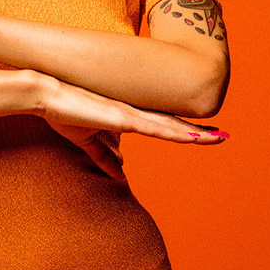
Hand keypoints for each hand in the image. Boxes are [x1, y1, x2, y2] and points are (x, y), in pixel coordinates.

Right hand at [38, 74, 228, 180]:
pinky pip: (155, 128)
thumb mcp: (86, 141)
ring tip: (219, 138)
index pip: (163, 125)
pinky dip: (176, 133)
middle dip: (198, 132)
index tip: (205, 135)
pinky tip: (193, 137)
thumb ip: (104, 156)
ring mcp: (130, 113)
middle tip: (223, 136)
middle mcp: (134, 113)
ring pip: (170, 125)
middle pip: (173, 124)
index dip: (183, 131)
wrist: (46, 94)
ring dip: (195, 133)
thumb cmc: (63, 112)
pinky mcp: (122, 117)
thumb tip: (120, 174)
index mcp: (128, 117)